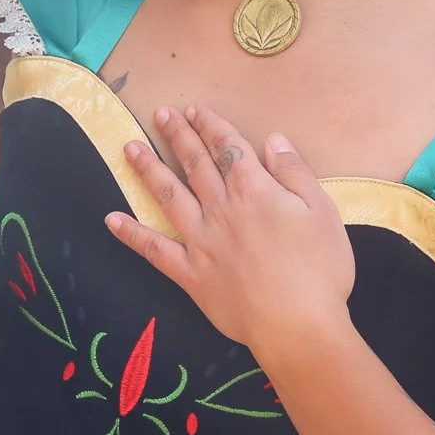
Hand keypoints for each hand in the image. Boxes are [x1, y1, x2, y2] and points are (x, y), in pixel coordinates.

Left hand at [105, 103, 355, 362]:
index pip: (228, 147)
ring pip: (169, 196)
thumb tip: (272, 140)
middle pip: (195, 164)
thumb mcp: (323, 212)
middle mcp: (221, 209)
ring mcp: (201, 241)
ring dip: (149, 169)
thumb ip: (294, 172)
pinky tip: (112, 220)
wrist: (297, 326)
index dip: (211, 126)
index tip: (196, 109)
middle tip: (162, 114)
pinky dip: (132, 234)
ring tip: (130, 148)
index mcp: (255, 190)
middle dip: (178, 135)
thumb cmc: (320, 270)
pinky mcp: (190, 274)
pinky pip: (154, 250)